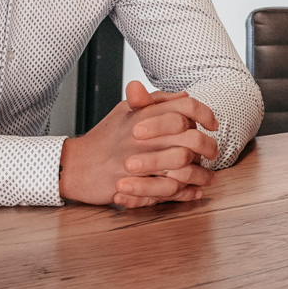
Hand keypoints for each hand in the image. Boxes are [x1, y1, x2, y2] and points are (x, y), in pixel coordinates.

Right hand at [59, 81, 220, 206]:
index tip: (213, 123)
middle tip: (213, 152)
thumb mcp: (126, 112)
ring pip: (183, 166)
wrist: (75, 165)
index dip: (204, 113)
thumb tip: (185, 96)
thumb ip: (155, 103)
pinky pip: (168, 189)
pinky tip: (194, 192)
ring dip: (200, 173)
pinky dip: (185, 192)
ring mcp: (137, 161)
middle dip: (208, 146)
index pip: (184, 107)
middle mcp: (141, 136)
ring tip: (209, 177)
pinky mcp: (133, 185)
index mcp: (142, 115)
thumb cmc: (104, 139)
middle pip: (190, 137)